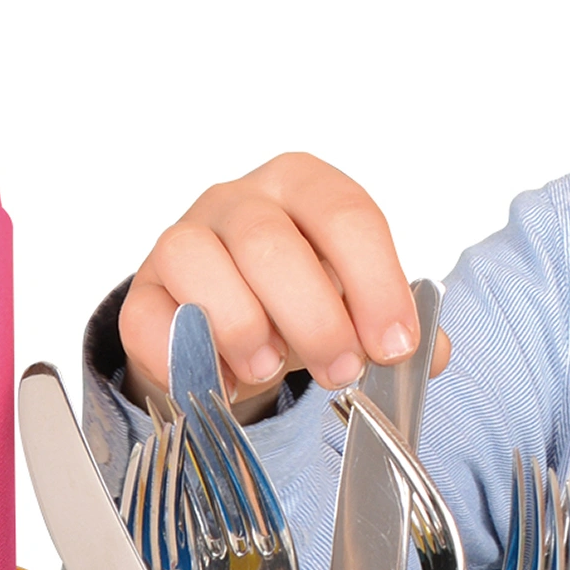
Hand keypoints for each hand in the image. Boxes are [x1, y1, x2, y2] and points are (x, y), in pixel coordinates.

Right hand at [119, 153, 450, 410]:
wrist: (229, 324)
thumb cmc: (300, 301)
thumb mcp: (355, 302)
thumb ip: (394, 324)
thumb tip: (427, 354)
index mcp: (304, 187)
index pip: (345, 216)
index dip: (375, 285)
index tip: (393, 346)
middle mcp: (240, 200)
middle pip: (269, 242)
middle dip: (313, 318)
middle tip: (339, 371)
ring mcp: (182, 239)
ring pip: (196, 261)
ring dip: (242, 328)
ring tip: (269, 369)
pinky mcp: (143, 292)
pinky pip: (148, 317)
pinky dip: (183, 357)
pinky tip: (218, 382)